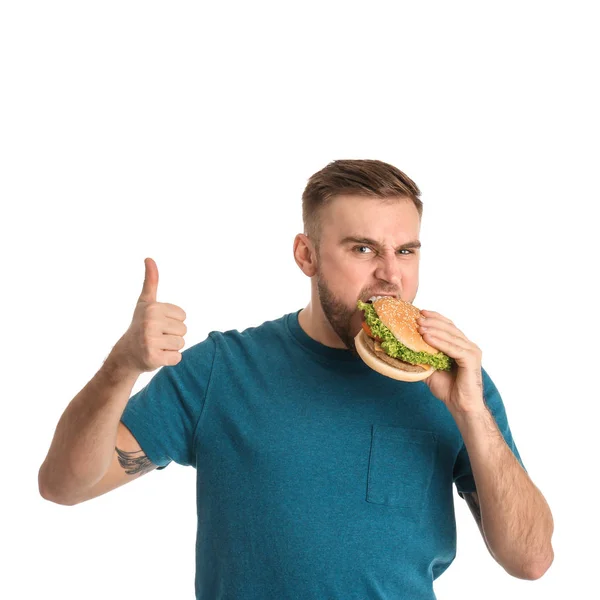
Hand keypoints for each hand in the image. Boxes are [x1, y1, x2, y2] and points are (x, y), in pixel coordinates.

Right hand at [114, 258, 187, 373]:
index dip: (173, 322)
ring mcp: (150, 341)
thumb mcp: (145, 302)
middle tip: (156, 337)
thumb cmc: (140, 325)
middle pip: (183, 330)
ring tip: (156, 345)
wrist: (126, 354)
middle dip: (172, 336)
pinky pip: (177, 358)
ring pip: (181, 344)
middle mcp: (150, 323)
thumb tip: (149, 258)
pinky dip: (169, 359)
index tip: (157, 324)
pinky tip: (156, 356)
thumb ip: (151, 281)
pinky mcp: (153, 357)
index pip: (183, 316)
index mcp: (153, 308)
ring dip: (171, 348)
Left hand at [417, 310, 484, 413]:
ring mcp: (472, 352)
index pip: (448, 326)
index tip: (420, 312)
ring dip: (434, 330)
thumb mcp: (430, 370)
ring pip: (451, 336)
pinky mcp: (471, 360)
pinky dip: (440, 342)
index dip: (435, 318)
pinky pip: (453, 348)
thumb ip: (422, 358)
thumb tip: (403, 350)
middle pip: (450, 328)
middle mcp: (469, 346)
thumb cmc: (448, 389)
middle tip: (417, 317)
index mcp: (461, 345)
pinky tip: (427, 338)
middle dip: (432, 321)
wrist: (460, 406)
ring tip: (419, 326)